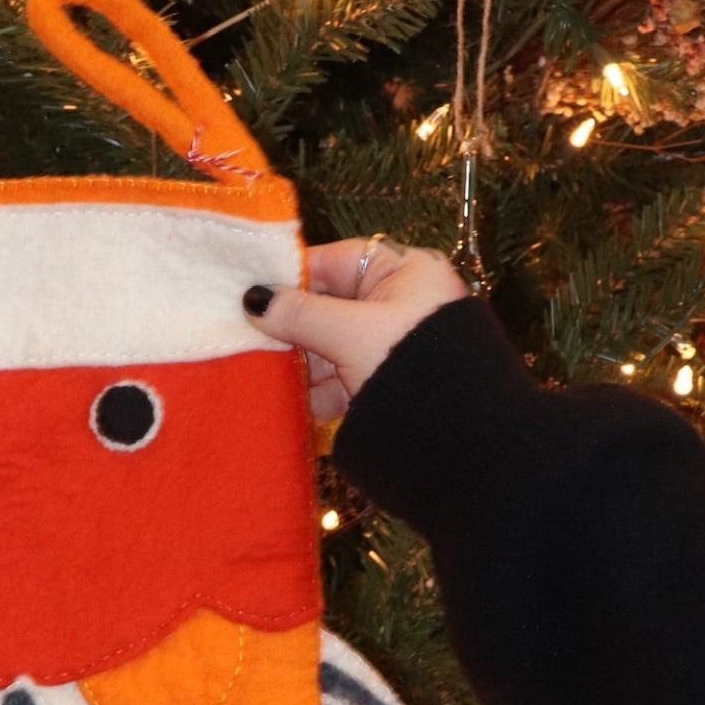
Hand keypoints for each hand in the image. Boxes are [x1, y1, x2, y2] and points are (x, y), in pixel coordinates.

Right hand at [243, 237, 469, 420]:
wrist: (459, 442)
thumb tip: (252, 299)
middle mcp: (397, 305)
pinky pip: (336, 381)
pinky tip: (282, 401)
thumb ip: (299, 315)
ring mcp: (388, 348)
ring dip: (295, 365)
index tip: (250, 291)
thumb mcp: (351, 333)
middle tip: (244, 337)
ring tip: (256, 373)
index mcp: (404, 273)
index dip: (292, 275)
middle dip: (288, 328)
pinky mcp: (380, 387)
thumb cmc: (410, 366)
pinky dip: (311, 392)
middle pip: (327, 307)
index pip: (335, 261)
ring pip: (327, 348)